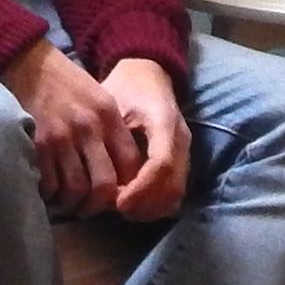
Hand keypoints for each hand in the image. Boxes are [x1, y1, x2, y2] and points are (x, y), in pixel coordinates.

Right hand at [3, 40, 137, 217]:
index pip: (129, 163)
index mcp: (108, 115)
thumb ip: (112, 131)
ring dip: (73, 203)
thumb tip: (123, 172)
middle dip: (98, 205)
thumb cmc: (65, 83)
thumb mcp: (99, 97)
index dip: (127, 187)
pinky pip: (49, 183)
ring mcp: (61, 137)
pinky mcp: (37, 143)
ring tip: (68, 203)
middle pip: (104, 185)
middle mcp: (88, 127)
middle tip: (90, 207)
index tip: (116, 195)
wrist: (28, 62)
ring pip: (76, 189)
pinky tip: (49, 191)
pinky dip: (50, 194)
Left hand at [102, 58, 191, 222]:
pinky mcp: (182, 163)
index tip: (117, 202)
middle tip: (114, 209)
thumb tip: (98, 174)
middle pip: (173, 186)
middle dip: (144, 204)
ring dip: (150, 208)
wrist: (148, 75)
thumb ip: (109, 136)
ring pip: (176, 195)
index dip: (140, 189)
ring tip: (121, 208)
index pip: (161, 165)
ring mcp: (186, 153)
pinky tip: (132, 204)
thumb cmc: (125, 88)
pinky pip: (175, 193)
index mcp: (165, 121)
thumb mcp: (112, 104)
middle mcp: (181, 140)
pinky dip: (156, 205)